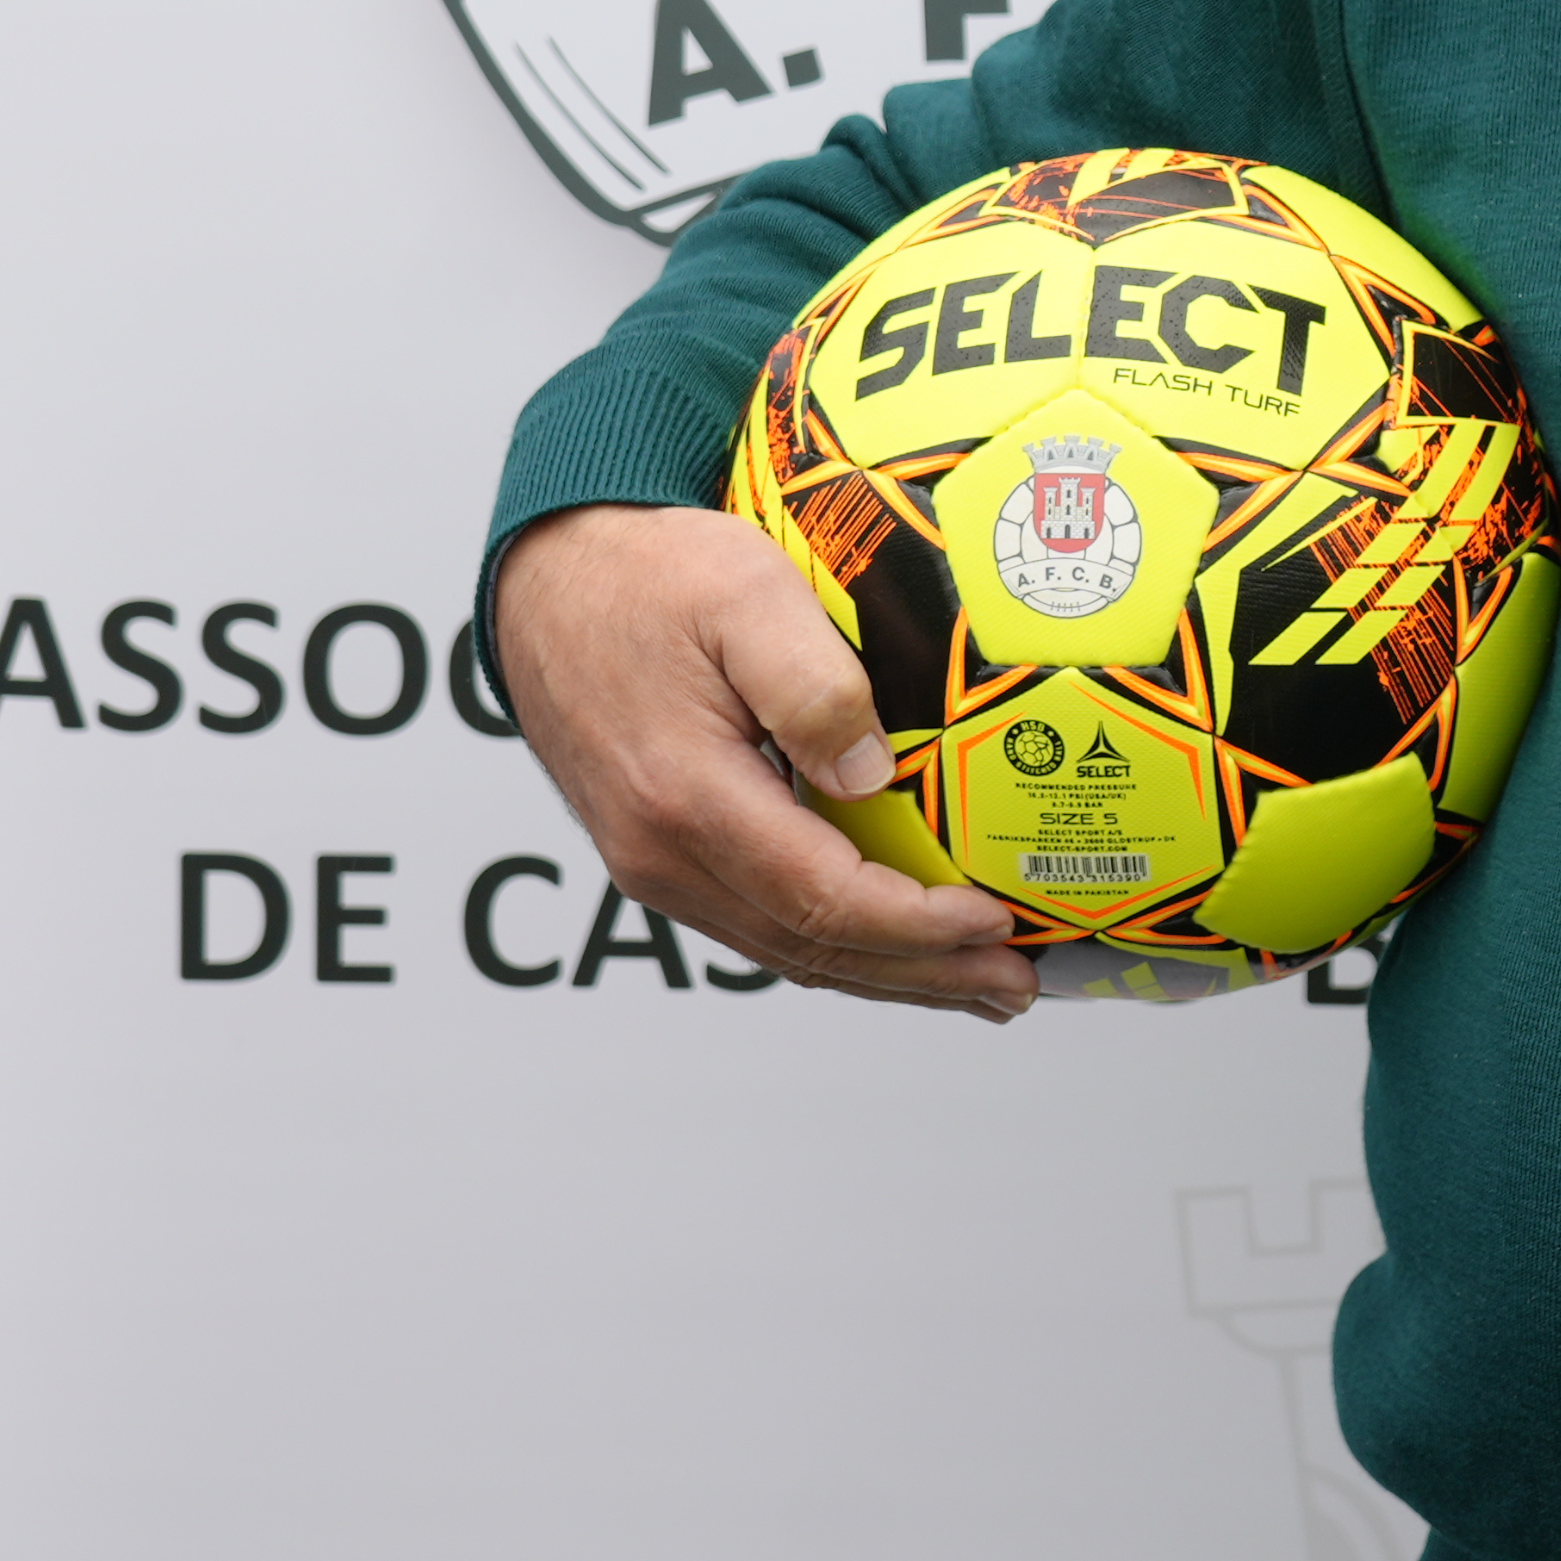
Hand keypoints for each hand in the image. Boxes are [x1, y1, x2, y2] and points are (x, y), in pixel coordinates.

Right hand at [492, 504, 1035, 1019]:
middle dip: (922, 976)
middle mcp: (661, 852)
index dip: (917, 926)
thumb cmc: (646, 572)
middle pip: (811, 948)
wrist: (548, 576)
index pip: (823, 898)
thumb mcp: (744, 592)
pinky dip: (834, 943)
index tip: (992, 923)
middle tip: (1011, 987)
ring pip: (784, 949)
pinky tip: (885, 943)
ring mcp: (652, 863)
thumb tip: (872, 774)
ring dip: (883, 974)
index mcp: (687, 796)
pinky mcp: (657, 854)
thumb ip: (813, 683)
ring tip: (970, 985)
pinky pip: (758, 922)